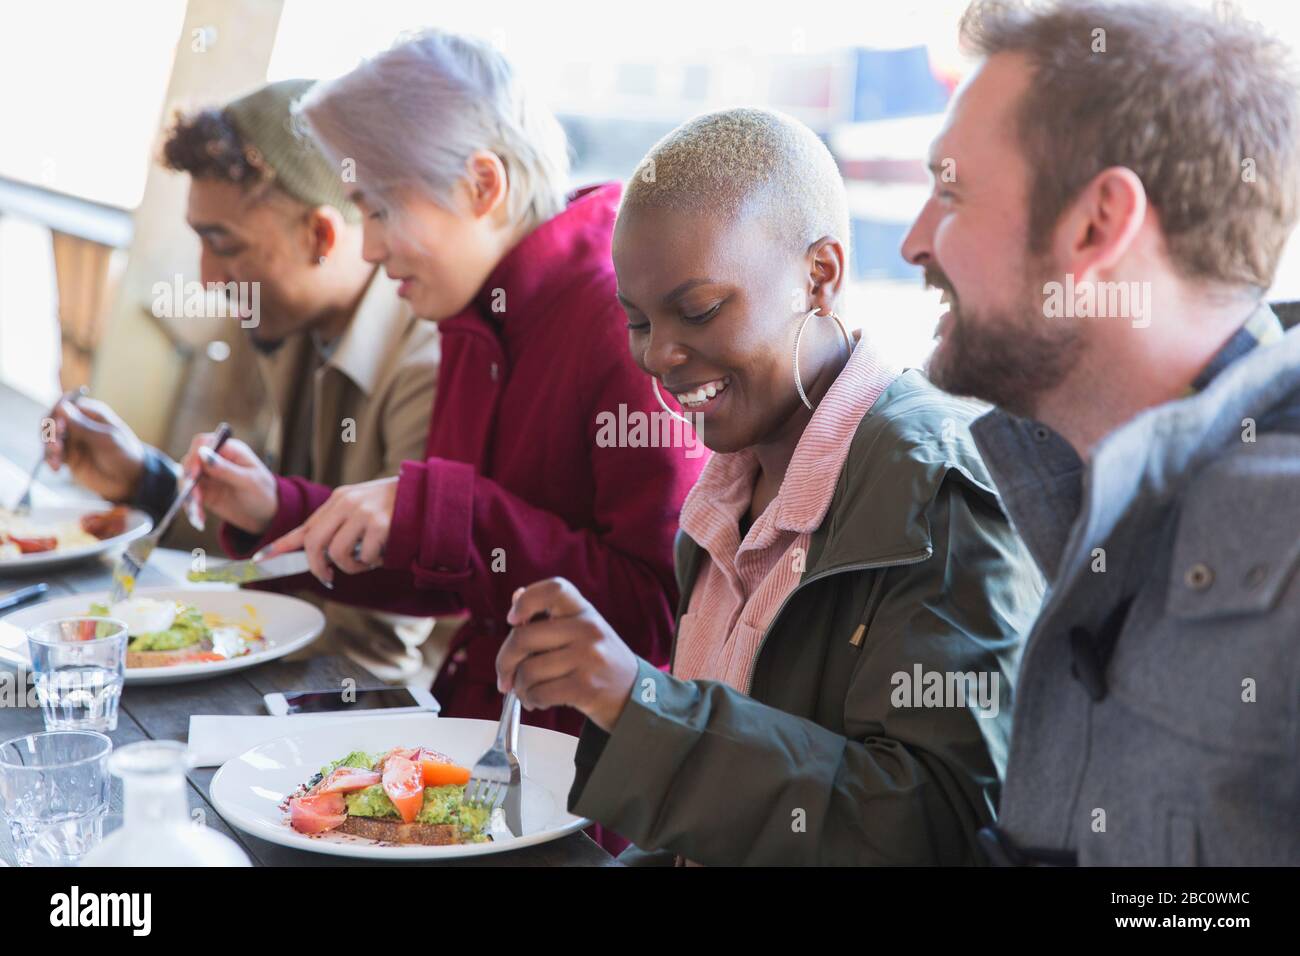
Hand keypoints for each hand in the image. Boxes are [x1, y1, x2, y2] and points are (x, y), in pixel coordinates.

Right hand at [45, 397, 146, 502]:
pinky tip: (56, 468)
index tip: (58, 425)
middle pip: (53, 421)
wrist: (130, 480)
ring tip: (57, 458)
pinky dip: (51, 460)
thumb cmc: (124, 454)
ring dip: (49, 447)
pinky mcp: (69, 457)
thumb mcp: (105, 439)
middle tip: (57, 445)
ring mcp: (73, 441)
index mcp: (91, 413)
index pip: (65, 405)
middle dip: (50, 432)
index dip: (57, 413)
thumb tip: (61, 406)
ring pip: (50, 438)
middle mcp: (79, 424)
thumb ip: (82, 425)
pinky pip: (53, 455)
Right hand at [182, 434, 277, 535]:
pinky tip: (199, 520)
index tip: (194, 474)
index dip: (194, 456)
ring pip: (186, 480)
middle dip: (189, 480)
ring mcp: (208, 476)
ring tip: (197, 514)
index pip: (203, 443)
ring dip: (188, 497)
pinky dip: (191, 507)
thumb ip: (225, 468)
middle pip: (189, 461)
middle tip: (195, 499)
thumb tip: (202, 453)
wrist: (266, 516)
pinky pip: (189, 496)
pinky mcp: (204, 492)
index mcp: (230, 450)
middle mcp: (215, 460)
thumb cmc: (263, 493)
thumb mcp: (248, 481)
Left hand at [263, 476, 397, 586]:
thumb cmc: (396, 510)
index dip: (280, 546)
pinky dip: (373, 563)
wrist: (430, 496)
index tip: (260, 560)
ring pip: (337, 554)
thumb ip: (340, 526)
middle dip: (318, 567)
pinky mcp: (380, 525)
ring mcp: (363, 512)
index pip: (304, 526)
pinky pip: (364, 557)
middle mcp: (347, 503)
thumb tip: (315, 554)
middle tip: (328, 578)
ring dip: (351, 567)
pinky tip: (385, 553)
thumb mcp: (363, 510)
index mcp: (339, 500)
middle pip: (314, 543)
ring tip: (368, 561)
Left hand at [496, 578, 638, 731]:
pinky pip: (539, 693)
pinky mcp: (585, 687)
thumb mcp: (583, 632)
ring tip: (527, 691)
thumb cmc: (599, 662)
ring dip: (519, 687)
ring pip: (528, 671)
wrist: (635, 696)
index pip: (554, 588)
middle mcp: (588, 629)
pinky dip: (531, 700)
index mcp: (585, 611)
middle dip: (504, 661)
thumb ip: (550, 618)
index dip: (526, 600)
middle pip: (523, 637)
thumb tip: (516, 598)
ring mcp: (588, 658)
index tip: (513, 619)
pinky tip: (537, 701)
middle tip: (505, 676)